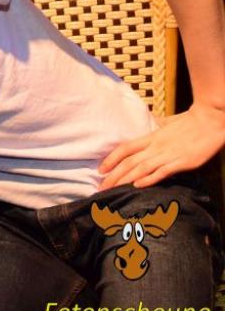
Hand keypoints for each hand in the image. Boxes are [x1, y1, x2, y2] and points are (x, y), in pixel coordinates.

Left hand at [98, 102, 224, 188]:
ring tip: (112, 190)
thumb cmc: (190, 121)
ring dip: (125, 180)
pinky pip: (162, 172)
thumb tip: (149, 126)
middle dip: (113, 176)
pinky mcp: (183, 162)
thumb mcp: (168, 123)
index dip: (110, 159)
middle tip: (101, 187)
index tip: (100, 170)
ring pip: (141, 168)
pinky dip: (149, 179)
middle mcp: (156, 146)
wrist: (211, 120)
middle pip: (129, 162)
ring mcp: (168, 155)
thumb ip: (156, 128)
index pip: (125, 148)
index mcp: (151, 137)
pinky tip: (137, 186)